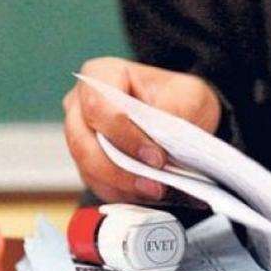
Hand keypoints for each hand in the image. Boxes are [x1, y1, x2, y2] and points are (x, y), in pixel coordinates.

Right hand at [63, 57, 220, 202]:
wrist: (184, 118)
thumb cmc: (180, 99)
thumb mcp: (189, 95)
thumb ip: (174, 111)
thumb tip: (158, 138)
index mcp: (101, 75)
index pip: (98, 106)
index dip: (124, 135)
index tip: (156, 157)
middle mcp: (81, 105)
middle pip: (82, 143)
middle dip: (119, 169)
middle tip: (154, 185)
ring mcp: (81, 136)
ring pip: (87, 168)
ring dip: (121, 186)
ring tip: (155, 192)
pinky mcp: (89, 164)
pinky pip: (97, 185)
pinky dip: (122, 194)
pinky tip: (147, 196)